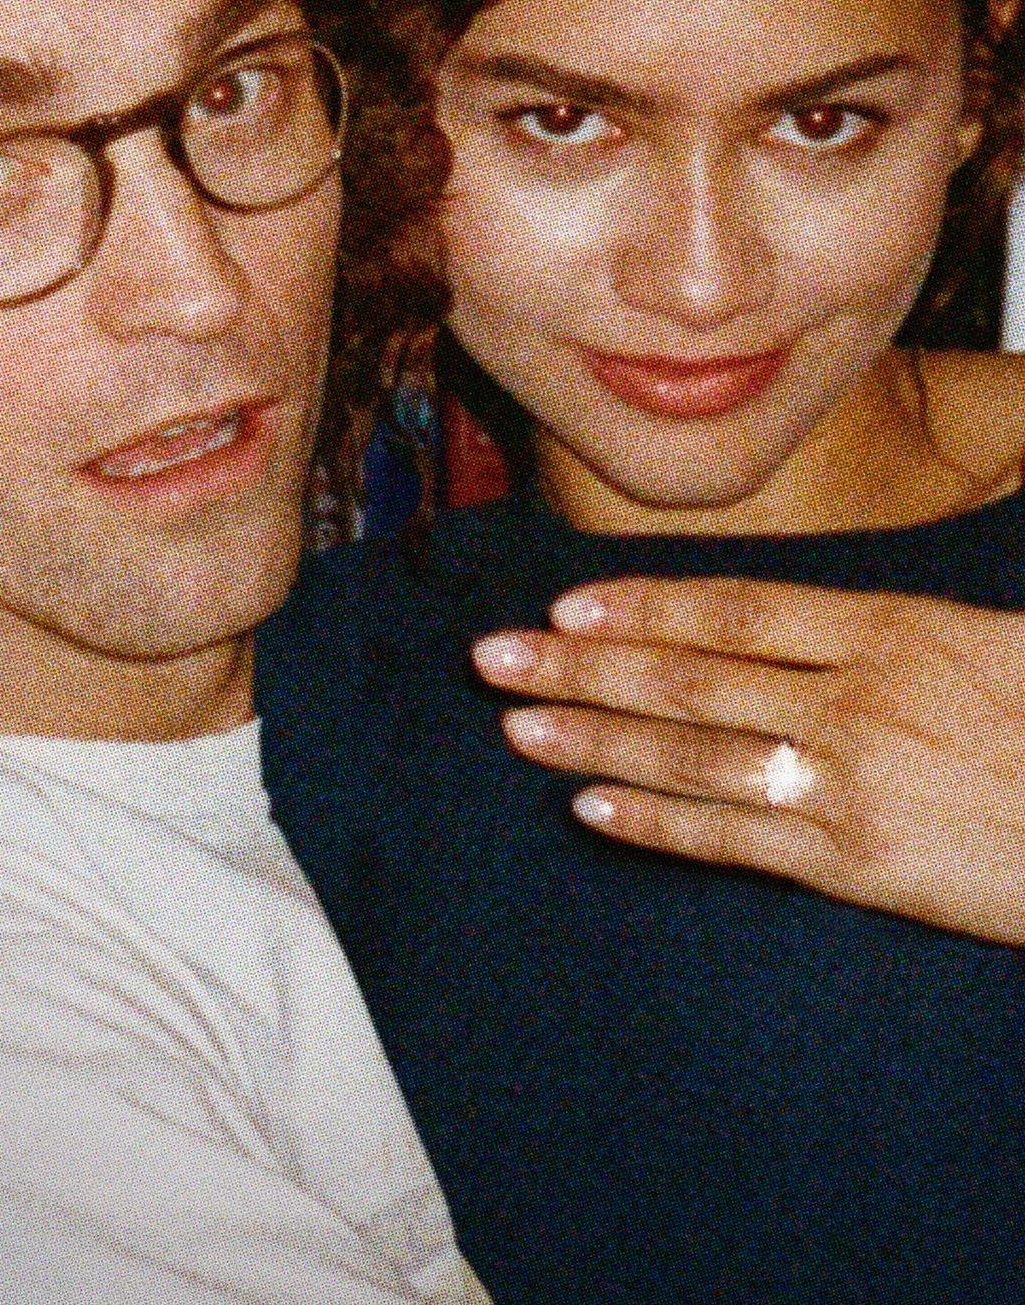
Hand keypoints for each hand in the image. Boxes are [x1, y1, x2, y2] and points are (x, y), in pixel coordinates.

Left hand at [472, 578, 1024, 943]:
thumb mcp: (995, 638)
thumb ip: (894, 625)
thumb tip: (807, 615)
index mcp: (894, 627)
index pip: (736, 610)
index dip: (643, 607)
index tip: (569, 603)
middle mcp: (856, 696)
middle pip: (689, 677)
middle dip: (581, 667)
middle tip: (494, 656)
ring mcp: (852, 781)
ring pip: (694, 754)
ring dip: (595, 739)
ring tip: (515, 725)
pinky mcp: (862, 864)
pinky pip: (738, 839)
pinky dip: (660, 824)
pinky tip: (592, 810)